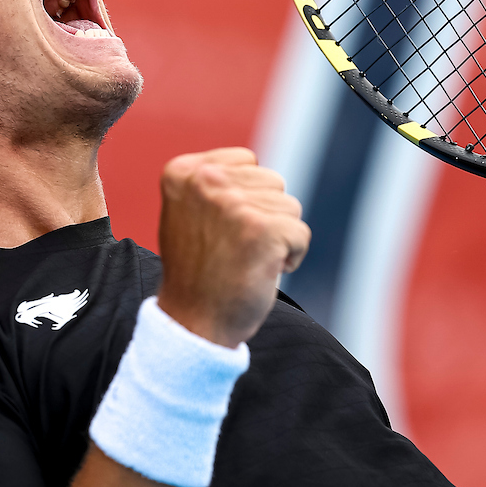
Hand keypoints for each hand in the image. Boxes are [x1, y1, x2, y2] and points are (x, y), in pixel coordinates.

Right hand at [156, 147, 309, 348]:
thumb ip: (219, 183)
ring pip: (290, 206)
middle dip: (265, 216)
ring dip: (278, 237)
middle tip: (233, 249)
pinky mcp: (261, 229)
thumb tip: (260, 169)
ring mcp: (233, 204)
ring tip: (245, 260)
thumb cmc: (199, 271)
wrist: (192, 324)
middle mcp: (205, 180)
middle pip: (272, 181)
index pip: (248, 162)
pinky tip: (262, 272)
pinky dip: (291, 257)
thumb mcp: (194, 212)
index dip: (246, 198)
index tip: (219, 229)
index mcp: (184, 171)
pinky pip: (301, 234)